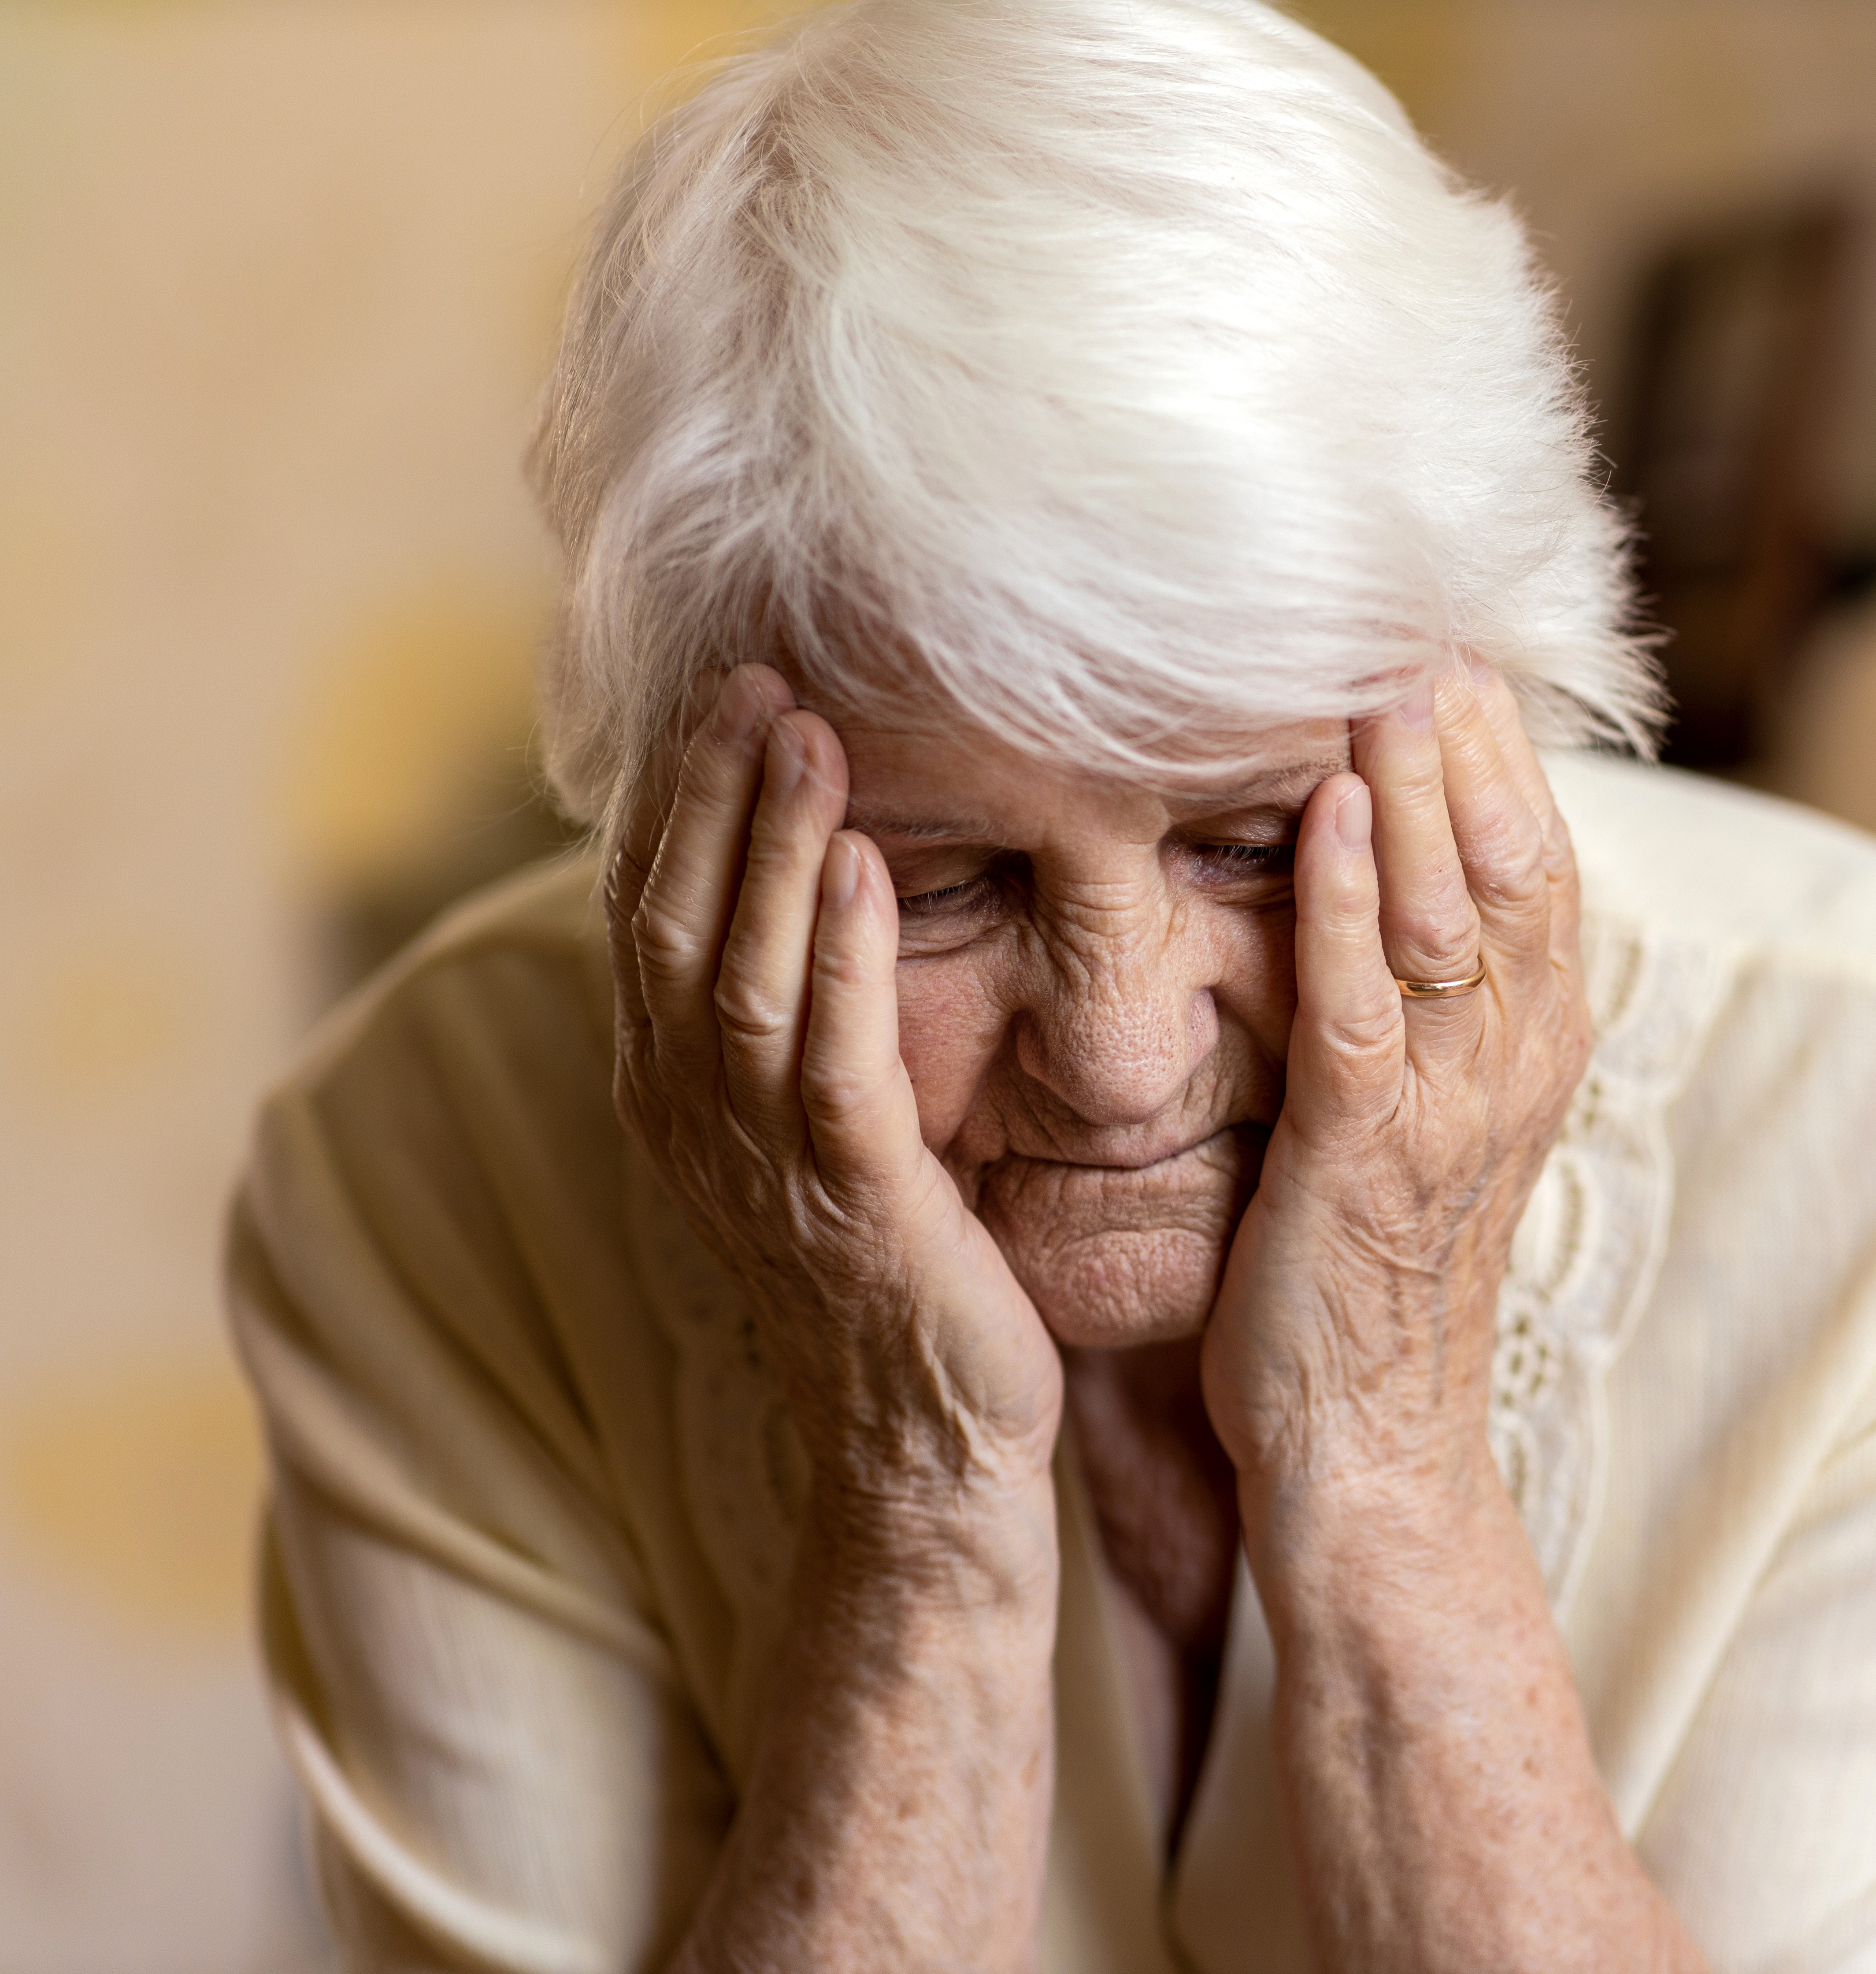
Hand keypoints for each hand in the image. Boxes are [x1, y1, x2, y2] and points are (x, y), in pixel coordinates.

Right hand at [606, 665, 1061, 1565]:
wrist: (926, 1451)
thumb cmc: (893, 1272)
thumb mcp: (823, 1128)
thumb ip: (798, 1020)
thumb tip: (812, 881)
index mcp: (678, 1098)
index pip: (647, 917)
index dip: (672, 801)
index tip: (712, 688)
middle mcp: (697, 1123)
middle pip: (674, 922)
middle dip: (708, 792)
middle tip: (750, 669)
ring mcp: (767, 1166)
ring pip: (741, 973)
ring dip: (771, 842)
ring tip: (803, 727)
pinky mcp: (858, 1203)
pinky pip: (834, 1059)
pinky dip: (841, 953)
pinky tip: (861, 865)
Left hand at [1199, 663, 1590, 1501]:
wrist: (1374, 1444)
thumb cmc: (1379, 1270)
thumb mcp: (1431, 1113)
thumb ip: (1431, 997)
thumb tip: (1393, 874)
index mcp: (1532, 1046)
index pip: (1538, 867)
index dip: (1506, 758)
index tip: (1460, 649)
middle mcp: (1511, 1061)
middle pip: (1508, 868)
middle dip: (1469, 744)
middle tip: (1425, 622)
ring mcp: (1447, 1107)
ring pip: (1443, 918)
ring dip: (1410, 791)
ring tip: (1381, 678)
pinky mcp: (1362, 1153)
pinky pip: (1361, 1008)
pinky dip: (1342, 906)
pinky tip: (1319, 815)